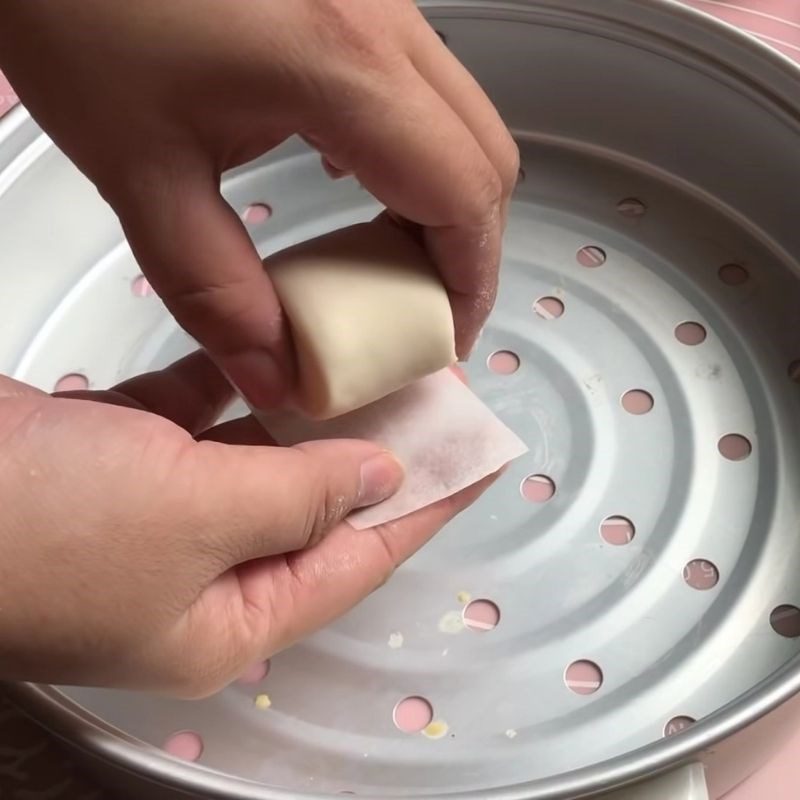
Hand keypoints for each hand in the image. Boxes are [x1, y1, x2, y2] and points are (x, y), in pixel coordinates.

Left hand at [0, 0, 518, 408]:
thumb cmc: (82, 10)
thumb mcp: (141, 170)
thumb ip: (212, 291)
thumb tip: (271, 375)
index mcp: (346, 67)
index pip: (464, 195)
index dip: (471, 282)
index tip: (443, 337)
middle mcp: (383, 22)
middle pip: (485, 156)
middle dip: (469, 248)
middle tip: (423, 309)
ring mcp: (374, 0)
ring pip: (461, 119)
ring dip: (445, 199)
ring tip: (393, 261)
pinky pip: (420, 87)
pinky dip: (415, 153)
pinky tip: (357, 182)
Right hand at [0, 356, 492, 694]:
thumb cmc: (40, 525)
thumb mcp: (196, 515)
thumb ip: (301, 498)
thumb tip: (379, 476)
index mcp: (228, 621)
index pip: (359, 561)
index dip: (426, 507)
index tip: (478, 459)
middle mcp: (195, 579)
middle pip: (315, 512)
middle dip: (373, 454)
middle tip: (428, 397)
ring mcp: (149, 519)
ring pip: (257, 463)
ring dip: (307, 417)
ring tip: (367, 365)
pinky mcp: (110, 461)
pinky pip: (191, 423)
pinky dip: (227, 389)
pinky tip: (266, 353)